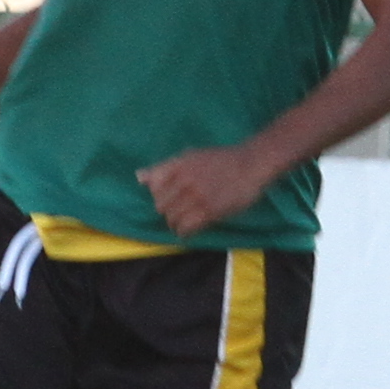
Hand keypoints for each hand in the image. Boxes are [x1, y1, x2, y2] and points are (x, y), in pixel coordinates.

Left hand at [134, 138, 283, 234]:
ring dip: (175, 224)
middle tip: (177, 213)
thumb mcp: (192, 156)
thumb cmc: (222, 160)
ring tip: (184, 223)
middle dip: (167, 211)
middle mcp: (184, 180)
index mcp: (179, 164)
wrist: (250, 165)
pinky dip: (184, 232)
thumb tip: (139, 177)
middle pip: (161, 205)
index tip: (168, 198)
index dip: (159, 194)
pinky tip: (189, 231)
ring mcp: (196, 196)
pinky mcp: (208, 211)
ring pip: (171, 218)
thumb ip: (165, 168)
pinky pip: (186, 227)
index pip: (154, 185)